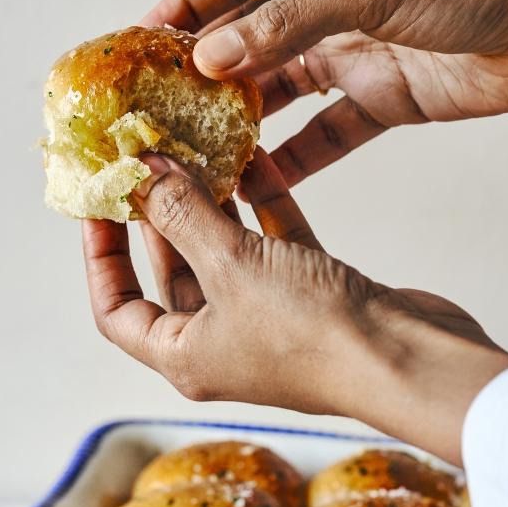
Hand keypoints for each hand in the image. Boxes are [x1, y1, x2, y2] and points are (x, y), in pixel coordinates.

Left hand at [82, 150, 507, 464]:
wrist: (410, 358)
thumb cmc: (314, 333)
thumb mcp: (231, 265)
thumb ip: (182, 214)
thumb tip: (139, 172)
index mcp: (185, 355)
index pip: (116, 310)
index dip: (100, 256)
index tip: (97, 203)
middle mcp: (222, 341)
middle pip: (170, 273)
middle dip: (157, 216)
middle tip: (142, 161)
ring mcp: (269, 319)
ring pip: (225, 253)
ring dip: (211, 204)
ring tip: (193, 148)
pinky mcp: (313, 295)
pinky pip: (274, 242)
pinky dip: (263, 205)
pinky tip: (255, 158)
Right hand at [144, 0, 507, 184]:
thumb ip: (286, 24)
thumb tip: (210, 57)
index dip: (185, 4)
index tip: (142, 38)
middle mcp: (328, 8)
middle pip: (248, 39)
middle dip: (204, 71)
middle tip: (160, 108)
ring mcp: (354, 55)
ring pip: (281, 91)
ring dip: (244, 120)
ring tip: (201, 151)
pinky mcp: (383, 100)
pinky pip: (326, 133)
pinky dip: (295, 157)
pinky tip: (263, 182)